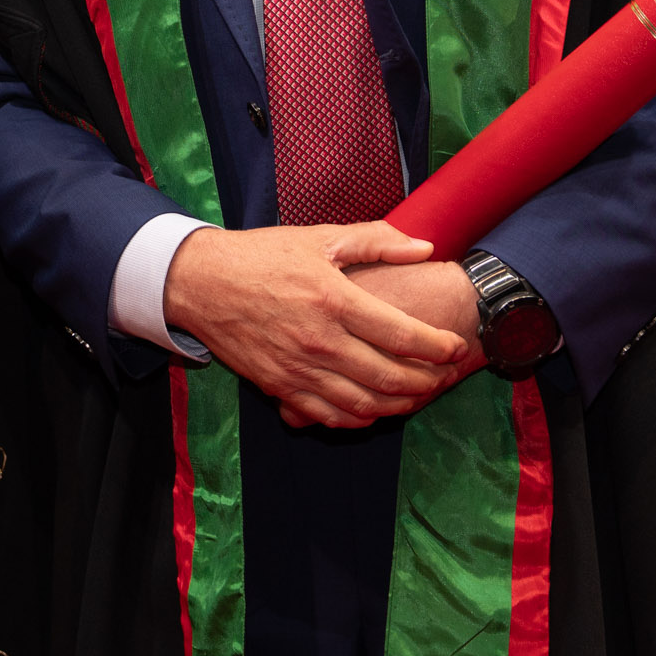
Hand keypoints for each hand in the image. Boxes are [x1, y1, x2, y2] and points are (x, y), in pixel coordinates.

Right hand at [164, 223, 472, 429]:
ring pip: (363, 403)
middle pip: (389, 376)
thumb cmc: (261, 255)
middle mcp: (320, 340)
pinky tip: (372, 411)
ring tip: (418, 397)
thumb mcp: (319, 237)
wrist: (200, 282)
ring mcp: (298, 368)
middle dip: (426, 381)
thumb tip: (424, 248)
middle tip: (445, 376)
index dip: (437, 346)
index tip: (455, 346)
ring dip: (398, 405)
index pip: (403, 334)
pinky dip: (357, 418)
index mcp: (335, 299)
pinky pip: (327, 414)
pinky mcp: (279, 386)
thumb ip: (376, 241)